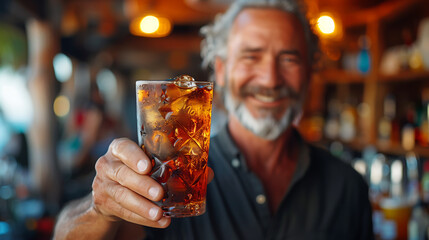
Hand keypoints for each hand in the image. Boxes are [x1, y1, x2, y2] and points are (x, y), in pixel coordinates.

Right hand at [91, 138, 213, 227]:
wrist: (110, 189)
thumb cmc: (137, 170)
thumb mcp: (150, 162)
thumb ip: (175, 164)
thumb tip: (208, 173)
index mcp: (120, 148)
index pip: (123, 148)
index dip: (134, 157)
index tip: (147, 166)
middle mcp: (107, 163)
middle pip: (122, 174)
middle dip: (142, 185)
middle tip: (159, 194)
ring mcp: (102, 183)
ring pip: (121, 196)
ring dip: (142, 207)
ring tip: (159, 214)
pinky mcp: (103, 202)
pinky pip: (123, 212)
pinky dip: (142, 218)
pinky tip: (158, 221)